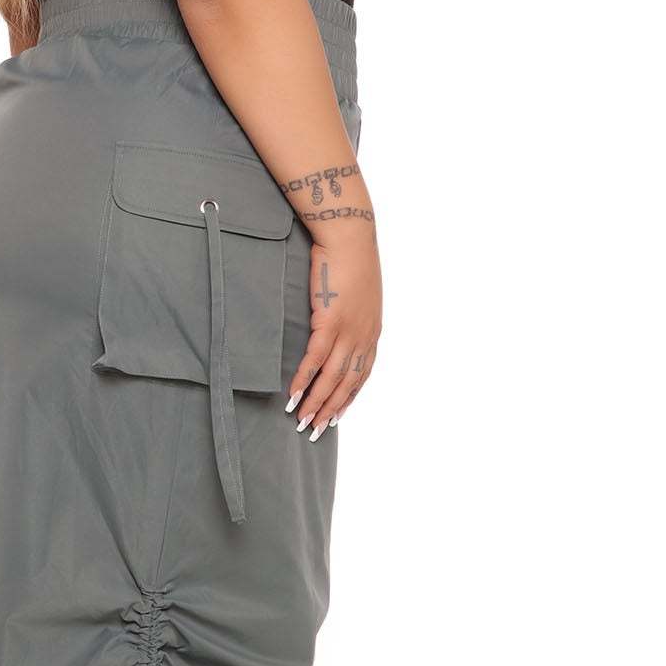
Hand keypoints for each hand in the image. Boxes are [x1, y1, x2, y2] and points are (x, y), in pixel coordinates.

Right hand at [286, 233, 381, 437]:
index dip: (348, 398)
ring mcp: (349, 329)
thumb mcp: (358, 291)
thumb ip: (350, 313)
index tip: (336, 416)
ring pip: (332, 377)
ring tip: (302, 421)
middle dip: (331, 409)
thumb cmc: (350, 257)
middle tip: (315, 431)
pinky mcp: (330, 320)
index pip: (362, 374)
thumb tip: (335, 324)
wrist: (349, 234)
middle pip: (348, 382)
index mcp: (372, 330)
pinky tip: (293, 394)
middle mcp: (364, 335)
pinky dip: (305, 379)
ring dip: (316, 402)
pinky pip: (316, 358)